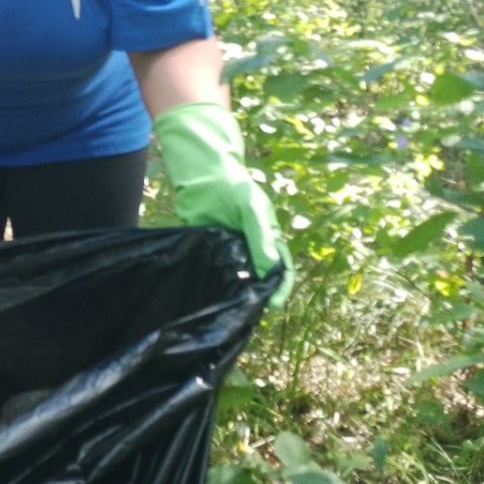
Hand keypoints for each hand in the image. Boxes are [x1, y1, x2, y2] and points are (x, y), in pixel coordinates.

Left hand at [153, 102, 293, 308]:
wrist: (202, 172)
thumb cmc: (234, 187)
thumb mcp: (252, 210)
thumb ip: (260, 237)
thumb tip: (270, 270)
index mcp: (267, 238)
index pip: (281, 269)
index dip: (280, 287)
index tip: (274, 305)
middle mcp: (249, 247)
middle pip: (258, 277)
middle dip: (256, 294)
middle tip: (250, 311)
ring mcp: (227, 249)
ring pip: (234, 276)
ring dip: (234, 290)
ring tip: (231, 307)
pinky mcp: (205, 247)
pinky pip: (210, 268)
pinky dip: (212, 280)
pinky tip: (209, 292)